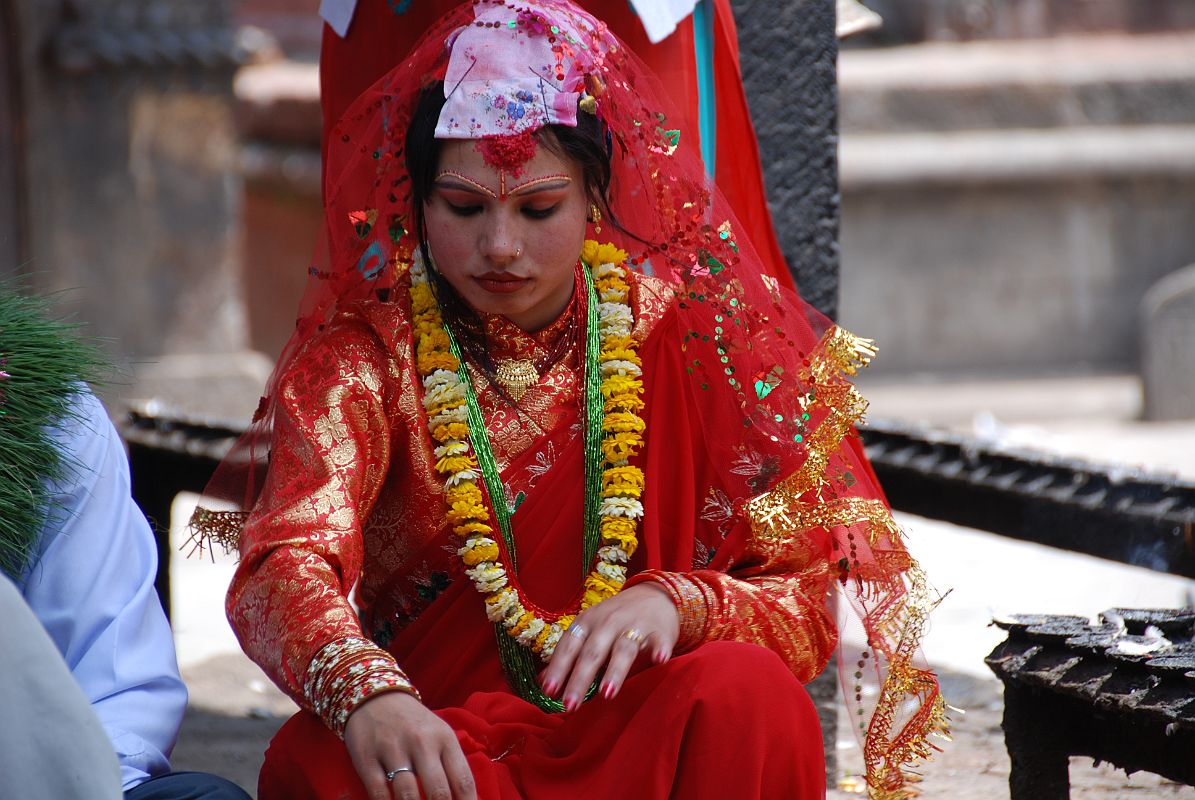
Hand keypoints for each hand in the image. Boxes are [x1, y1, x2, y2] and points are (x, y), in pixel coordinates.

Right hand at [344, 691, 476, 799]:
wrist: (375, 696)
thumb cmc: (414, 723)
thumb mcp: (439, 734)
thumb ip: (452, 765)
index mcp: (444, 738)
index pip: (463, 780)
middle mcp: (421, 743)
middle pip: (438, 792)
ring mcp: (393, 750)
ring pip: (408, 796)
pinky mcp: (367, 758)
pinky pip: (379, 793)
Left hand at [540, 583, 678, 710]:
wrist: (653, 596)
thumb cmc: (615, 620)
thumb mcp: (589, 631)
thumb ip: (568, 656)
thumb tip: (541, 682)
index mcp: (587, 622)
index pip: (569, 646)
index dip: (559, 668)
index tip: (549, 691)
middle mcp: (608, 622)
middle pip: (592, 652)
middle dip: (580, 679)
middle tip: (570, 705)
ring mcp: (634, 625)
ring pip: (623, 649)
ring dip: (615, 671)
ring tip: (606, 693)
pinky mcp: (659, 630)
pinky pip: (658, 641)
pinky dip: (658, 650)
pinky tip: (659, 661)